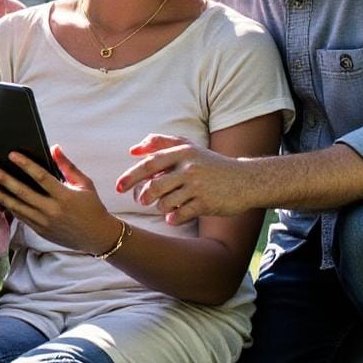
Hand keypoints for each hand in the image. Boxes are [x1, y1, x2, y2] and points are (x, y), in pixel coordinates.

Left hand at [0, 147, 124, 255]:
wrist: (97, 237)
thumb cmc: (92, 207)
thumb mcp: (84, 183)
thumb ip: (67, 166)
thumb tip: (54, 148)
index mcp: (65, 196)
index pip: (41, 177)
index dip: (25, 165)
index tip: (12, 155)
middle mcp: (53, 211)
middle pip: (24, 193)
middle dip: (5, 180)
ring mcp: (45, 223)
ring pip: (19, 208)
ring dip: (2, 196)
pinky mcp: (42, 232)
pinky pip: (23, 218)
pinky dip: (11, 209)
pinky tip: (1, 201)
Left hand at [119, 133, 259, 223]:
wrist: (244, 180)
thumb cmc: (211, 163)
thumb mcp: (188, 147)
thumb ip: (160, 143)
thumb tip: (133, 150)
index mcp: (182, 153)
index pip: (149, 163)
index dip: (131, 176)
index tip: (118, 187)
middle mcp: (188, 168)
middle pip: (154, 186)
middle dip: (142, 196)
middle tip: (140, 201)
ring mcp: (197, 187)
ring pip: (165, 203)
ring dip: (160, 208)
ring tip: (164, 206)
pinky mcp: (205, 203)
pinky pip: (180, 215)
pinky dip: (173, 218)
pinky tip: (174, 217)